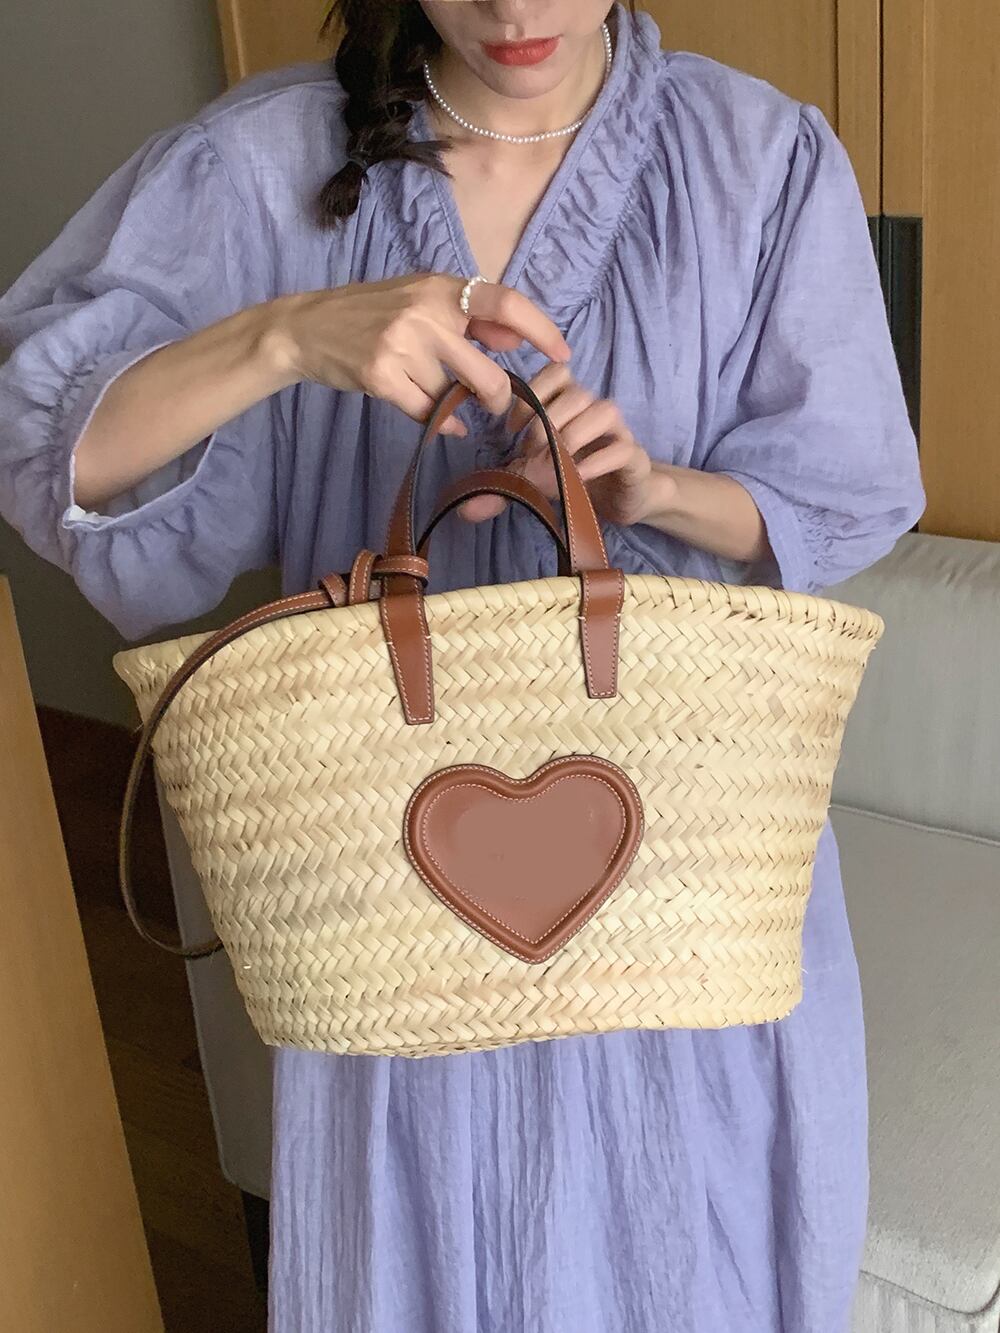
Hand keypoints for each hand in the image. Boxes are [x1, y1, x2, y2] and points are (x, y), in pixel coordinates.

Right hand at [270, 274, 570, 435]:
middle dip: (497, 398)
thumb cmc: (371, 315)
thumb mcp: (421, 300)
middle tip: (496, 405)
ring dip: (454, 406)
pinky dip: (439, 422)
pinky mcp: (382, 377)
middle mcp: (424, 313)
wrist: (307, 328)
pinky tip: (437, 419)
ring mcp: (401, 345)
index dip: (540, 329)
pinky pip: (429, 413)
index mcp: (440, 288)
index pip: (505, 303)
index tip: (563, 354)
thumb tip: (514, 339)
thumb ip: (469, 319)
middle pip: (486, 372)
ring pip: (453, 396)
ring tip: (436, 395)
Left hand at [458, 362, 676, 525]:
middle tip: (530, 451)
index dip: (532, 393)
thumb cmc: (575, 476)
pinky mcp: (634, 457)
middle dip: (547, 420)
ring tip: (557, 464)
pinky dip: (597, 460)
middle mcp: (595, 409)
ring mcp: (618, 432)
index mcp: (569, 403)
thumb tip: (465, 510)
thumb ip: (502, 487)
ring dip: (574, 435)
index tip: (510, 427)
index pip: (556, 372)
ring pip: (603, 410)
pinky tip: (578, 477)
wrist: (622, 498)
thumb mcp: (534, 479)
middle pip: (576, 391)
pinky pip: (622, 448)